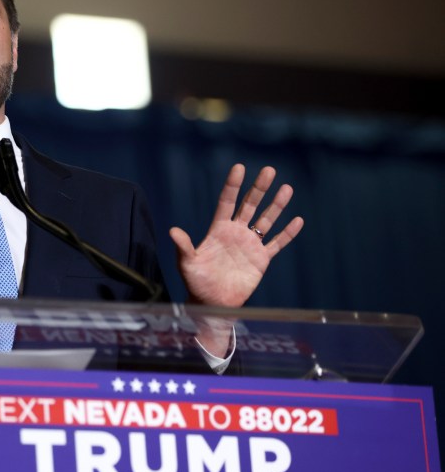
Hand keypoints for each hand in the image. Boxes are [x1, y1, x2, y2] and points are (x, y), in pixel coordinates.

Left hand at [169, 164, 302, 306]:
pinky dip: (288, 233)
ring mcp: (250, 244)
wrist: (212, 303)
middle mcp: (236, 232)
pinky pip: (277, 243)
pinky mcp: (261, 259)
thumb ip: (184, 246)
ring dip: (277, 205)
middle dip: (259, 189)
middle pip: (250, 205)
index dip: (233, 186)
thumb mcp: (187, 263)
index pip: (227, 202)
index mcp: (218, 230)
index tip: (239, 168)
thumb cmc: (196, 282)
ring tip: (287, 188)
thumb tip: (173, 230)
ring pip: (266, 220)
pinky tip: (298, 220)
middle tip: (269, 170)